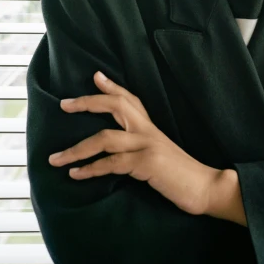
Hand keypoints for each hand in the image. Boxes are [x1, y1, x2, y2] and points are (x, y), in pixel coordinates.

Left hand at [48, 71, 220, 215]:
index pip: (130, 99)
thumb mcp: (161, 154)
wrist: (207, 187)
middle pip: (115, 105)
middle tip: (64, 104)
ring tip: (56, 158)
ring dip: (76, 149)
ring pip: (104, 138)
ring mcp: (147, 145)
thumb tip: (121, 152)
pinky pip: (112, 163)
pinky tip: (76, 174)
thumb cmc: (182, 175)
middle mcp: (148, 130)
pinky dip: (90, 169)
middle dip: (87, 102)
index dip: (112, 86)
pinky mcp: (147, 163)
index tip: (96, 76)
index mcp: (152, 127)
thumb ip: (143, 147)